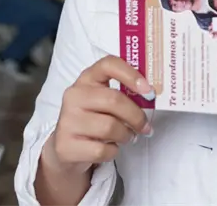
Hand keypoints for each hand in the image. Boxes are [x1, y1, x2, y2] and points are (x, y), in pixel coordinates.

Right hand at [43, 56, 154, 175]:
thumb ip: (123, 94)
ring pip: (110, 127)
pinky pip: (102, 150)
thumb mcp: (104, 100)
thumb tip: (151, 97)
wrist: (65, 148)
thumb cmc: (93, 119)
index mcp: (87, 79)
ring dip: (126, 135)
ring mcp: (67, 120)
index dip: (131, 74)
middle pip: (114, 100)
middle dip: (136, 116)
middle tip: (145, 126)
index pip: (108, 64)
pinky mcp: (66, 145)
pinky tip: (110, 148)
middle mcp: (74, 95)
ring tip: (127, 136)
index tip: (148, 90)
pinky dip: (113, 152)